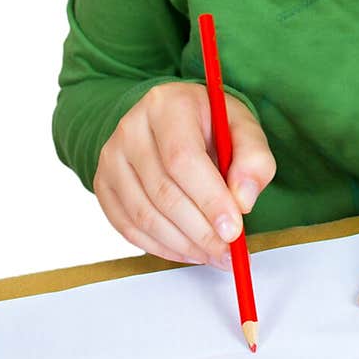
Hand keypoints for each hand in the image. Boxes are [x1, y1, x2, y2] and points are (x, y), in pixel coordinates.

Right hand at [93, 82, 275, 268]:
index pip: (182, 158)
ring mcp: (111, 157)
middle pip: (162, 192)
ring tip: (214, 254)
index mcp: (167, 104)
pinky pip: (129, 228)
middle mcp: (131, 128)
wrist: (173, 119)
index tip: (233, 230)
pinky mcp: (104, 185)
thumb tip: (243, 201)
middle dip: (200, 231)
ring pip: (144, 215)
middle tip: (229, 252)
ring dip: (183, 244)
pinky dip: (162, 248)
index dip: (209, 199)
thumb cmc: (210, 124)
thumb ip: (254, 159)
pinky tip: (189, 251)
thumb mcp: (242, 127)